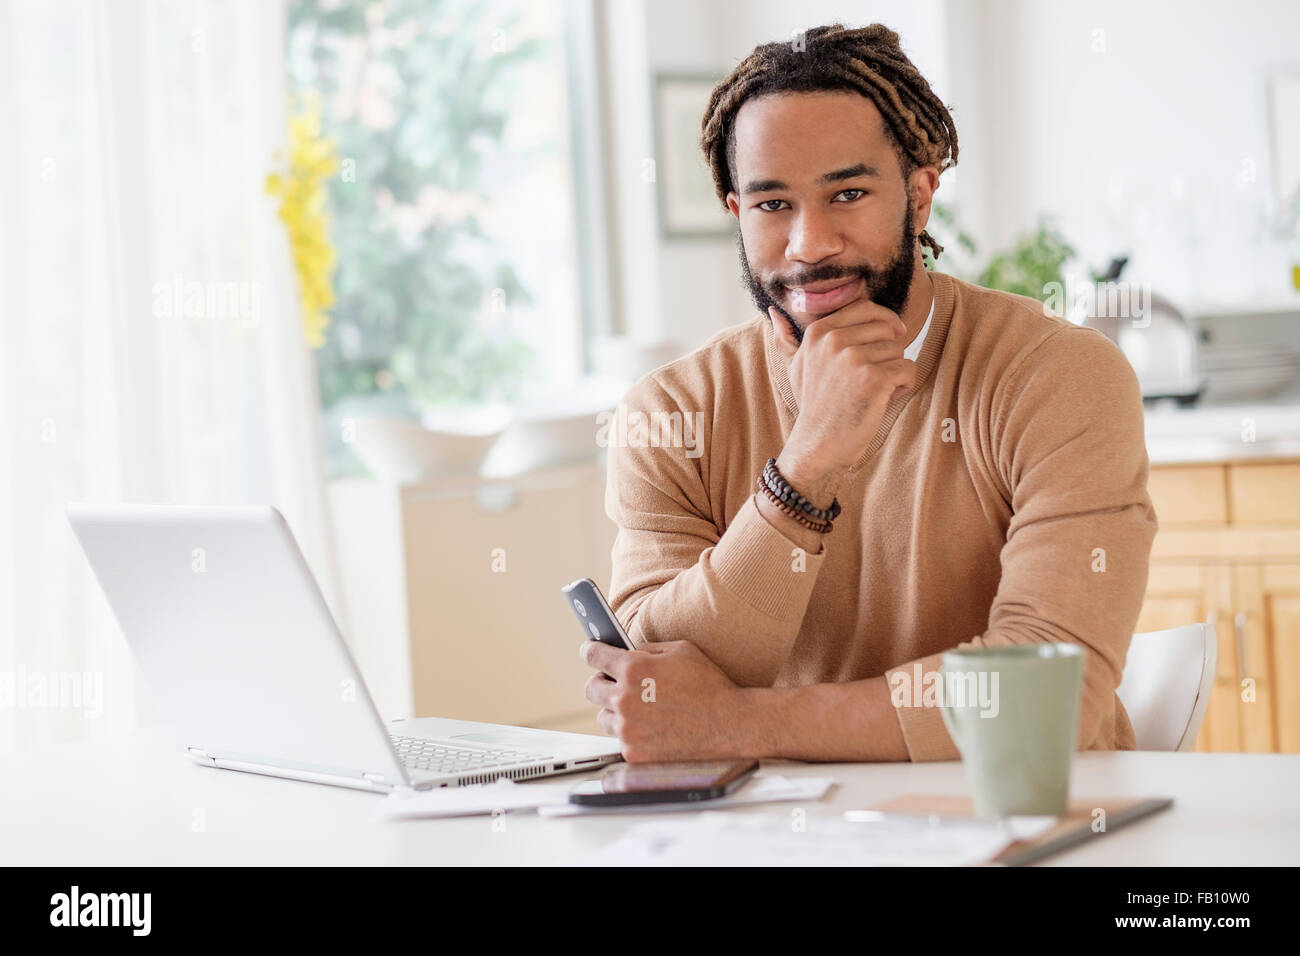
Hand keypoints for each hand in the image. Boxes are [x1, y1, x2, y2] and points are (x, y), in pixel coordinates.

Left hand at [578, 639, 752, 761]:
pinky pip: (620, 739)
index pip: (593, 655)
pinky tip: (651, 728)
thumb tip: (626, 651)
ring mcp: (628, 728)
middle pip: (591, 688)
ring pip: (603, 716)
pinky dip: (631, 734)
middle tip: (616, 683)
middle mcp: (625, 699)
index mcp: (634, 669)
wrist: (730, 725)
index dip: (590, 651)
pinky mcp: (634, 752)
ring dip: (615, 710)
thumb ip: (647, 649)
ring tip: (639, 709)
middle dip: (602, 682)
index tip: (590, 651)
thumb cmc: (709, 685)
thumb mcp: (681, 651)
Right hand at [768, 298, 915, 497]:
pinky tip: (884, 399)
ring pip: (899, 350)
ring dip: (895, 371)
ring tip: (875, 390)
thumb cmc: (813, 406)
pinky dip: (903, 385)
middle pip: (887, 328)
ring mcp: (854, 358)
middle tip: (873, 377)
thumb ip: (787, 339)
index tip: (890, 337)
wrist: (818, 444)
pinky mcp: (874, 378)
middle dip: (889, 352)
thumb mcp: (795, 367)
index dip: (884, 321)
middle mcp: (834, 340)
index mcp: (818, 332)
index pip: (865, 308)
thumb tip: (772, 311)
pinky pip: (908, 368)